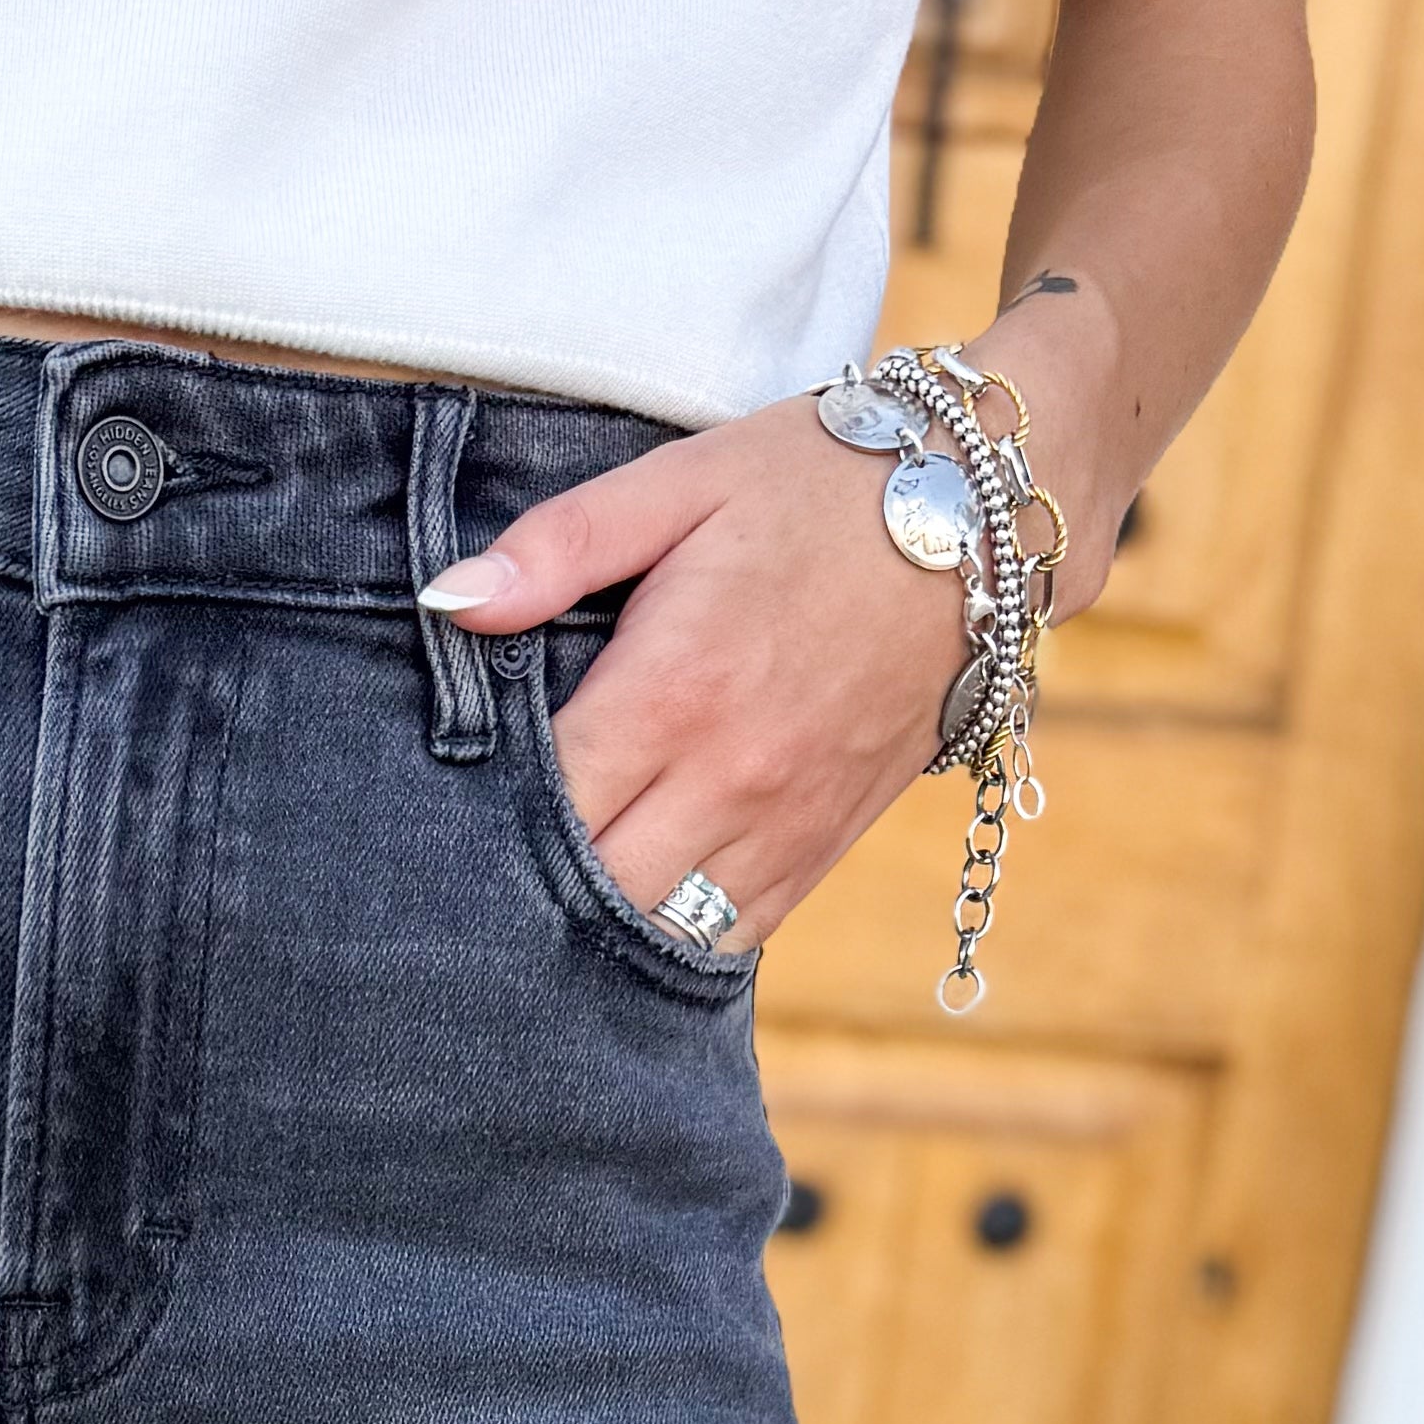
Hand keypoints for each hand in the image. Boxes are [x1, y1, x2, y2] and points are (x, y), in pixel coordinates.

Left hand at [420, 303, 1122, 952]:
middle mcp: (727, 780)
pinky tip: (626, 919)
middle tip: (467, 877)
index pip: (544, 805)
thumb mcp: (681, 481)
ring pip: (658, 934)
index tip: (437, 814)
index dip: (479, 821)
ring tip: (534, 914)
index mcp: (674, 691)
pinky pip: (730, 938)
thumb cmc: (819, 482)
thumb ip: (559, 546)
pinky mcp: (824, 850)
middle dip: (524, 893)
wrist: (986, 516)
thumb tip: (448, 600)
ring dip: (594, 932)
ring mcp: (782, 827)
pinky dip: (671, 941)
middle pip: (590, 893)